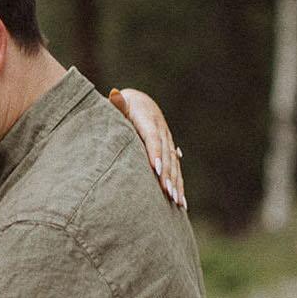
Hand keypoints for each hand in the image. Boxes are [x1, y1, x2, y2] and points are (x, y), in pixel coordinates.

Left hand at [109, 87, 185, 208]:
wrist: (140, 103)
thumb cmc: (124, 107)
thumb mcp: (121, 104)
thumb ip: (118, 104)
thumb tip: (115, 95)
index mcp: (149, 119)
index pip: (153, 137)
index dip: (155, 153)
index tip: (156, 169)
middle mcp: (162, 131)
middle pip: (167, 155)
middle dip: (168, 174)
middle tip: (168, 192)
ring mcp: (168, 142)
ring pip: (174, 164)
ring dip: (176, 183)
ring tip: (176, 201)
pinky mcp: (169, 151)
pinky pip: (176, 169)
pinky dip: (179, 185)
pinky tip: (181, 202)